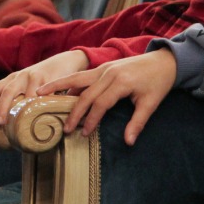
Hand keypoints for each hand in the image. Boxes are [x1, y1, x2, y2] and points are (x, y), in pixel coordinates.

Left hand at [0, 51, 88, 127]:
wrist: (66, 61)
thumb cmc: (44, 80)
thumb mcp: (29, 86)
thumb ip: (22, 100)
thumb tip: (15, 127)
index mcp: (12, 79)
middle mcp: (20, 76)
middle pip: (7, 91)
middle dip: (1, 107)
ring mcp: (34, 76)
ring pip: (25, 94)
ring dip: (22, 108)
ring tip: (20, 122)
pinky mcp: (49, 78)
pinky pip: (44, 93)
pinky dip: (41, 104)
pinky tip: (40, 114)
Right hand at [40, 50, 177, 143]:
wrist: (164, 60)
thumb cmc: (158, 83)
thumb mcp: (151, 103)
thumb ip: (137, 123)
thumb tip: (128, 142)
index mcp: (120, 82)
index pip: (100, 103)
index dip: (91, 119)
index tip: (84, 133)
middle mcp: (108, 73)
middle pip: (85, 93)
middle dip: (74, 112)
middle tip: (65, 129)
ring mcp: (104, 67)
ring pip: (76, 78)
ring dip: (58, 87)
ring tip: (39, 94)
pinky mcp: (102, 67)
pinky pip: (81, 75)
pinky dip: (67, 82)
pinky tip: (56, 89)